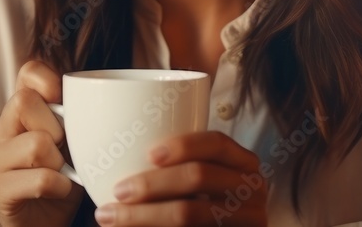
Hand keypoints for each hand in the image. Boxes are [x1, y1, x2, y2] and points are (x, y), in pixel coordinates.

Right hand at [0, 60, 84, 226]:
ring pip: (36, 144)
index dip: (48, 80)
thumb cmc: (65, 177)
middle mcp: (1, 129)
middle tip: (63, 149)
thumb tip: (106, 98)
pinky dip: (60, 186)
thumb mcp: (74, 141)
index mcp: (19, 111)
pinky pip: (41, 178)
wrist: (47, 222)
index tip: (61, 101)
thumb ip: (77, 116)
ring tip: (60, 172)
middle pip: (24, 101)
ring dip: (59, 163)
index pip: (28, 72)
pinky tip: (58, 190)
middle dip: (56, 128)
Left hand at [94, 131, 267, 225]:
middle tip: (118, 191)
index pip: (216, 143)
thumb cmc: (203, 200)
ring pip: (192, 213)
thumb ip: (175, 164)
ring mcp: (249, 219)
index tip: (149, 154)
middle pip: (200, 177)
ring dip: (145, 216)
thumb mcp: (202, 179)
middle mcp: (251, 189)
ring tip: (110, 217)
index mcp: (242, 163)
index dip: (184, 144)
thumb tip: (113, 144)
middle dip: (152, 184)